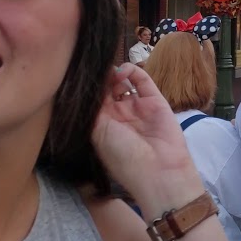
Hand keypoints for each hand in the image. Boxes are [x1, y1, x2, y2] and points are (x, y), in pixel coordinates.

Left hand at [92, 64, 202, 213]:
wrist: (158, 170)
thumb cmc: (123, 156)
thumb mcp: (99, 131)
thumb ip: (95, 106)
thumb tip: (90, 86)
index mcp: (104, 126)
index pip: (95, 101)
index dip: (90, 89)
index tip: (82, 76)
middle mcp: (121, 115)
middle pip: (108, 89)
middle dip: (102, 79)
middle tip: (96, 71)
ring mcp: (138, 107)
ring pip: (125, 82)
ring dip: (115, 74)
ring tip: (111, 73)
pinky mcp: (156, 100)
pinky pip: (143, 81)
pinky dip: (133, 72)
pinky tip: (123, 70)